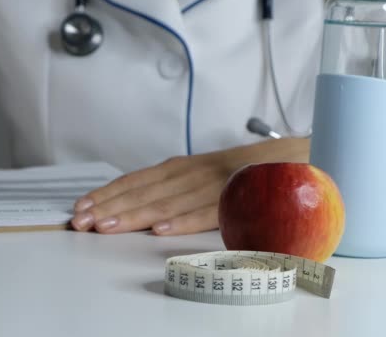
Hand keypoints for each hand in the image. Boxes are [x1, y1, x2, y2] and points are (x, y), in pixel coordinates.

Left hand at [71, 138, 309, 235]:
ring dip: (135, 213)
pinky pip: (210, 210)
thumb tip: (144, 210)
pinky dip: (184, 218)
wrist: (306, 157)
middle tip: (79, 220)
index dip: (110, 193)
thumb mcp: (208, 178)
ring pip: (170, 200)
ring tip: (105, 227)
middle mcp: (196, 171)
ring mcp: (218, 182)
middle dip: (110, 206)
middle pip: (145, 189)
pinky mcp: (242, 196)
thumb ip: (180, 191)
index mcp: (186, 168)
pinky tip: (159, 229)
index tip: (83, 207)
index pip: (139, 180)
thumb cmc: (249, 173)